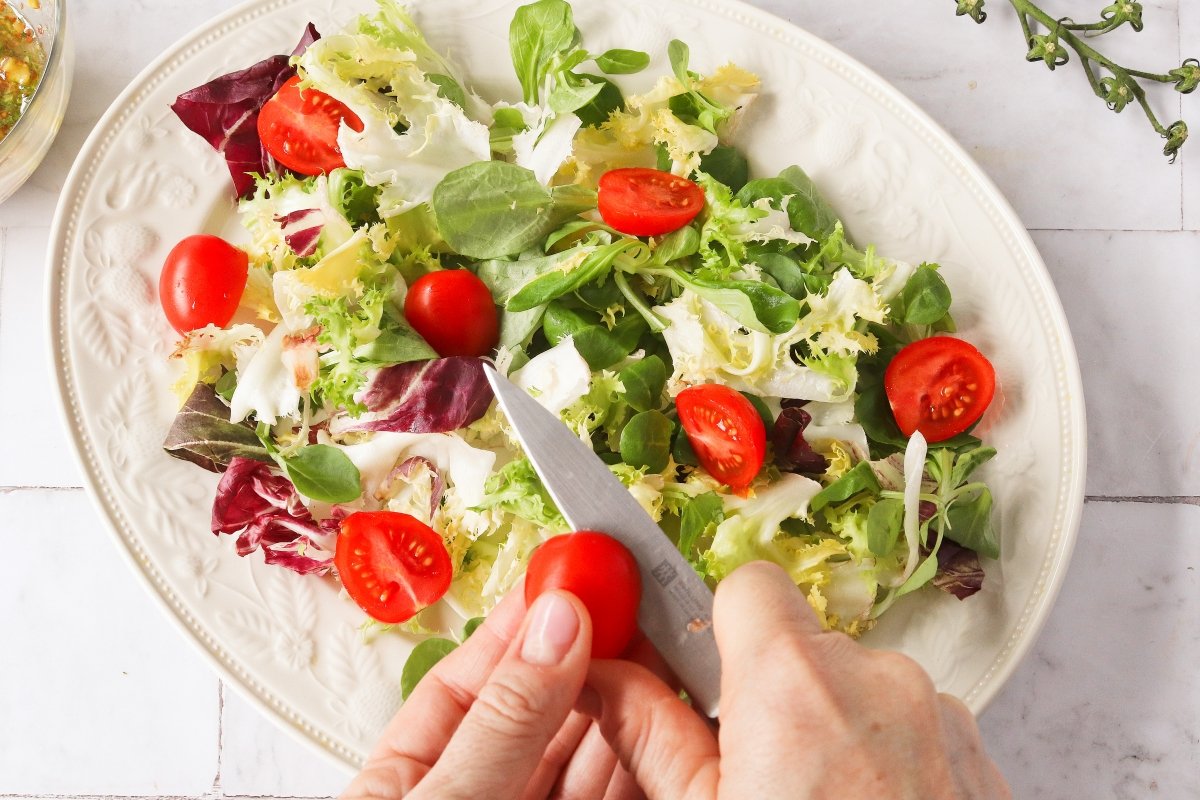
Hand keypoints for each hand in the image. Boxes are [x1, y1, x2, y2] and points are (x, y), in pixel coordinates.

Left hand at [340, 587, 643, 799]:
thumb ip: (503, 725)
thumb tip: (556, 625)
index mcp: (406, 783)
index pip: (466, 681)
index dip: (521, 622)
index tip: (570, 571)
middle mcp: (471, 795)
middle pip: (537, 713)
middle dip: (588, 654)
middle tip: (631, 603)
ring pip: (583, 752)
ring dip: (625, 701)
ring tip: (660, 651)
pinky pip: (612, 793)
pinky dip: (640, 759)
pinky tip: (663, 724)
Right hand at [580, 561, 1011, 799]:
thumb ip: (647, 731)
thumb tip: (604, 676)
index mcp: (796, 682)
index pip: (748, 585)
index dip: (715, 624)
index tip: (697, 668)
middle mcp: (880, 681)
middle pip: (802, 645)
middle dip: (768, 692)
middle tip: (748, 770)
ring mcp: (940, 720)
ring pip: (857, 689)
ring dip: (827, 729)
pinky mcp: (978, 758)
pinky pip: (909, 728)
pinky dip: (878, 759)